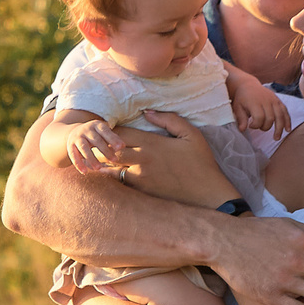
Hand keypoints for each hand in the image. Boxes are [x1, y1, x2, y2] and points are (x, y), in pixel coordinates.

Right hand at [63, 119, 125, 175]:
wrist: (75, 132)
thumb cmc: (95, 135)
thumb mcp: (103, 133)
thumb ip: (113, 139)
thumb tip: (122, 146)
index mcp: (96, 125)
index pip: (105, 131)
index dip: (113, 139)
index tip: (120, 147)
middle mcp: (86, 130)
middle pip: (96, 140)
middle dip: (105, 150)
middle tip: (114, 160)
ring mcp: (77, 137)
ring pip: (84, 148)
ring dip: (91, 158)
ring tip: (99, 168)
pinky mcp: (70, 146)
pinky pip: (73, 155)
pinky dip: (78, 164)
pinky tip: (84, 172)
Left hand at [102, 110, 238, 209]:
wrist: (206, 192)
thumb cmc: (200, 161)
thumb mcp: (190, 134)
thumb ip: (169, 119)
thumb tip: (147, 112)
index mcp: (152, 143)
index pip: (120, 133)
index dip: (110, 130)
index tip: (106, 128)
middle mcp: (142, 160)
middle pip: (109, 151)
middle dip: (102, 147)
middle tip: (97, 144)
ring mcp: (139, 178)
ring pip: (111, 169)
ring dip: (104, 164)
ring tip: (98, 159)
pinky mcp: (141, 192)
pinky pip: (120, 183)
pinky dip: (113, 177)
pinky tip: (110, 173)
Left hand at [230, 77, 291, 138]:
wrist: (248, 85)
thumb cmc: (242, 99)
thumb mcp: (238, 108)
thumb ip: (241, 118)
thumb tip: (242, 130)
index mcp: (255, 102)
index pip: (259, 117)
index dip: (255, 125)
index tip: (250, 126)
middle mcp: (266, 101)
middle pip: (270, 118)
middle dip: (265, 127)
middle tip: (259, 128)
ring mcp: (274, 100)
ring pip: (280, 116)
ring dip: (279, 128)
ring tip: (276, 138)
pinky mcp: (278, 101)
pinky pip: (285, 111)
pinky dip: (287, 121)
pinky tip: (287, 129)